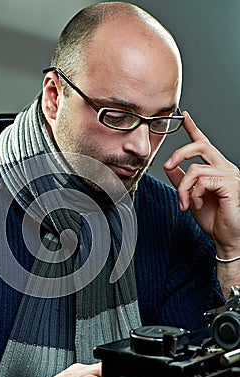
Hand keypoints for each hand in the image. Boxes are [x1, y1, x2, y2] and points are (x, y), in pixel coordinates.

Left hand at [163, 111, 239, 257]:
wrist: (226, 238)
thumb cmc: (214, 219)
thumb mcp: (191, 196)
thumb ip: (181, 180)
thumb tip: (169, 167)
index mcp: (216, 169)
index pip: (204, 144)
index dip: (193, 129)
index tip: (184, 116)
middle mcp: (225, 167)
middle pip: (200, 146)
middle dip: (179, 153)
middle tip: (167, 165)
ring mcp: (230, 174)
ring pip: (194, 169)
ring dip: (183, 189)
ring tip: (185, 204)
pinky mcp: (231, 183)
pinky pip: (201, 181)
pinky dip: (192, 194)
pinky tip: (195, 205)